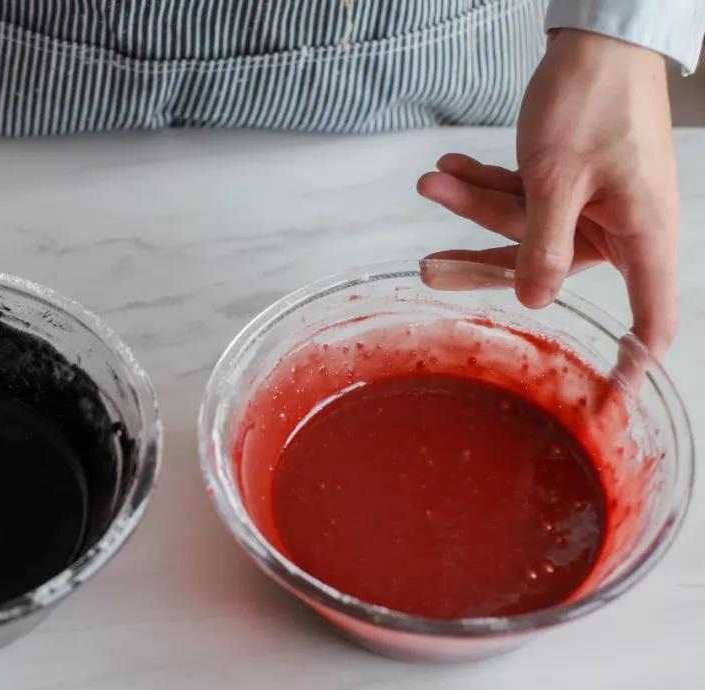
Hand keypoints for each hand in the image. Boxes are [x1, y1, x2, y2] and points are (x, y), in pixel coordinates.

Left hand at [418, 30, 678, 353]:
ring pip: (523, 230)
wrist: (597, 37)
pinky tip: (449, 169)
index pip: (650, 320)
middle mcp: (619, 230)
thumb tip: (532, 302)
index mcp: (641, 236)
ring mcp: (592, 207)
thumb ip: (541, 244)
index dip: (631, 364)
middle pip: (546, 272)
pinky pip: (523, 198)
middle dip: (482, 261)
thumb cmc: (593, 100)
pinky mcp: (569, 184)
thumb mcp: (558, 177)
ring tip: (430, 181)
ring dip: (474, 205)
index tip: (606, 404)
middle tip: (427, 269)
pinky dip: (488, 184)